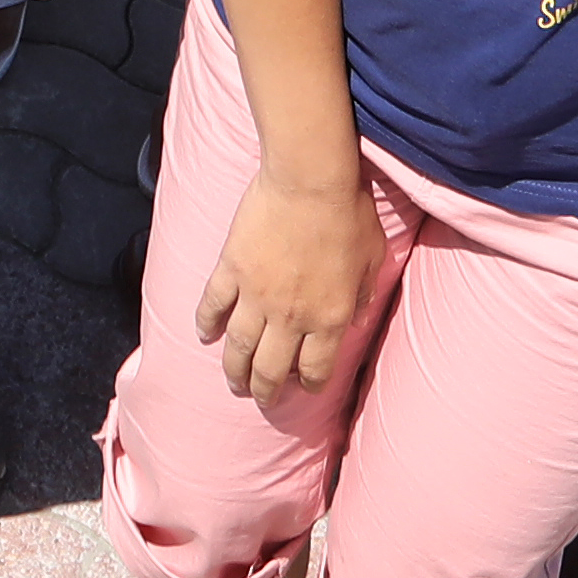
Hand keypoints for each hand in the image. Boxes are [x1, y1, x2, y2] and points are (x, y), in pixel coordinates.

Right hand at [196, 172, 380, 404]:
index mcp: (329, 318)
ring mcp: (256, 295)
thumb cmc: (348, 214)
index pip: (315, 368)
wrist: (310, 180)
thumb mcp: (373, 259)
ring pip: (238, 346)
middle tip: (260, 397)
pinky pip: (213, 306)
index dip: (308, 384)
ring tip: (233, 381)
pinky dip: (206, 324)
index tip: (303, 386)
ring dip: (234, 369)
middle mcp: (291, 316)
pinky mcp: (231, 270)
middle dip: (265, 390)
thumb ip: (364, 296)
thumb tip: (356, 320)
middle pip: (271, 369)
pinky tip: (204, 335)